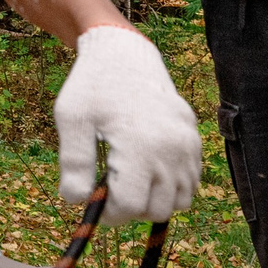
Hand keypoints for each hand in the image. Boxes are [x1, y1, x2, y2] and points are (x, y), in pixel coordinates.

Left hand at [53, 26, 202, 224]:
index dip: (108, 213)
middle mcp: (173, 148)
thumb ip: (73, 163)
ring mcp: (188, 145)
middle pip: (157, 210)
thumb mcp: (72, 120)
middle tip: (108, 191)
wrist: (124, 54)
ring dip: (153, 201)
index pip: (131, 206)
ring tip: (128, 180)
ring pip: (179, 201)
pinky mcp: (195, 140)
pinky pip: (191, 183)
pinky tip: (146, 169)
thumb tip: (78, 201)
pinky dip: (170, 187)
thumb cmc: (92, 86)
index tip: (93, 203)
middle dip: (130, 209)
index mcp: (141, 144)